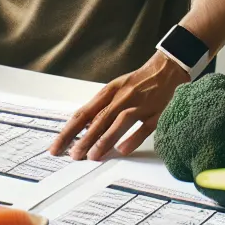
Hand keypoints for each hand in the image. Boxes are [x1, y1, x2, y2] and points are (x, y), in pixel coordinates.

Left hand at [50, 53, 189, 161]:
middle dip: (84, 139)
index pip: (83, 114)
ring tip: (93, 156)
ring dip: (104, 139)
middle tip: (73, 155)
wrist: (167, 69)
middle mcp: (122, 97)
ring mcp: (140, 105)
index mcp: (109, 92)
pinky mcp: (156, 112)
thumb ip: (101, 108)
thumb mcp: (115, 89)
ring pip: (119, 122)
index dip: (68, 131)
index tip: (56, 146)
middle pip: (98, 119)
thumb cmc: (138, 82)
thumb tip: (83, 130)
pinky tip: (123, 150)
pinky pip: (144, 127)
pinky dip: (133, 138)